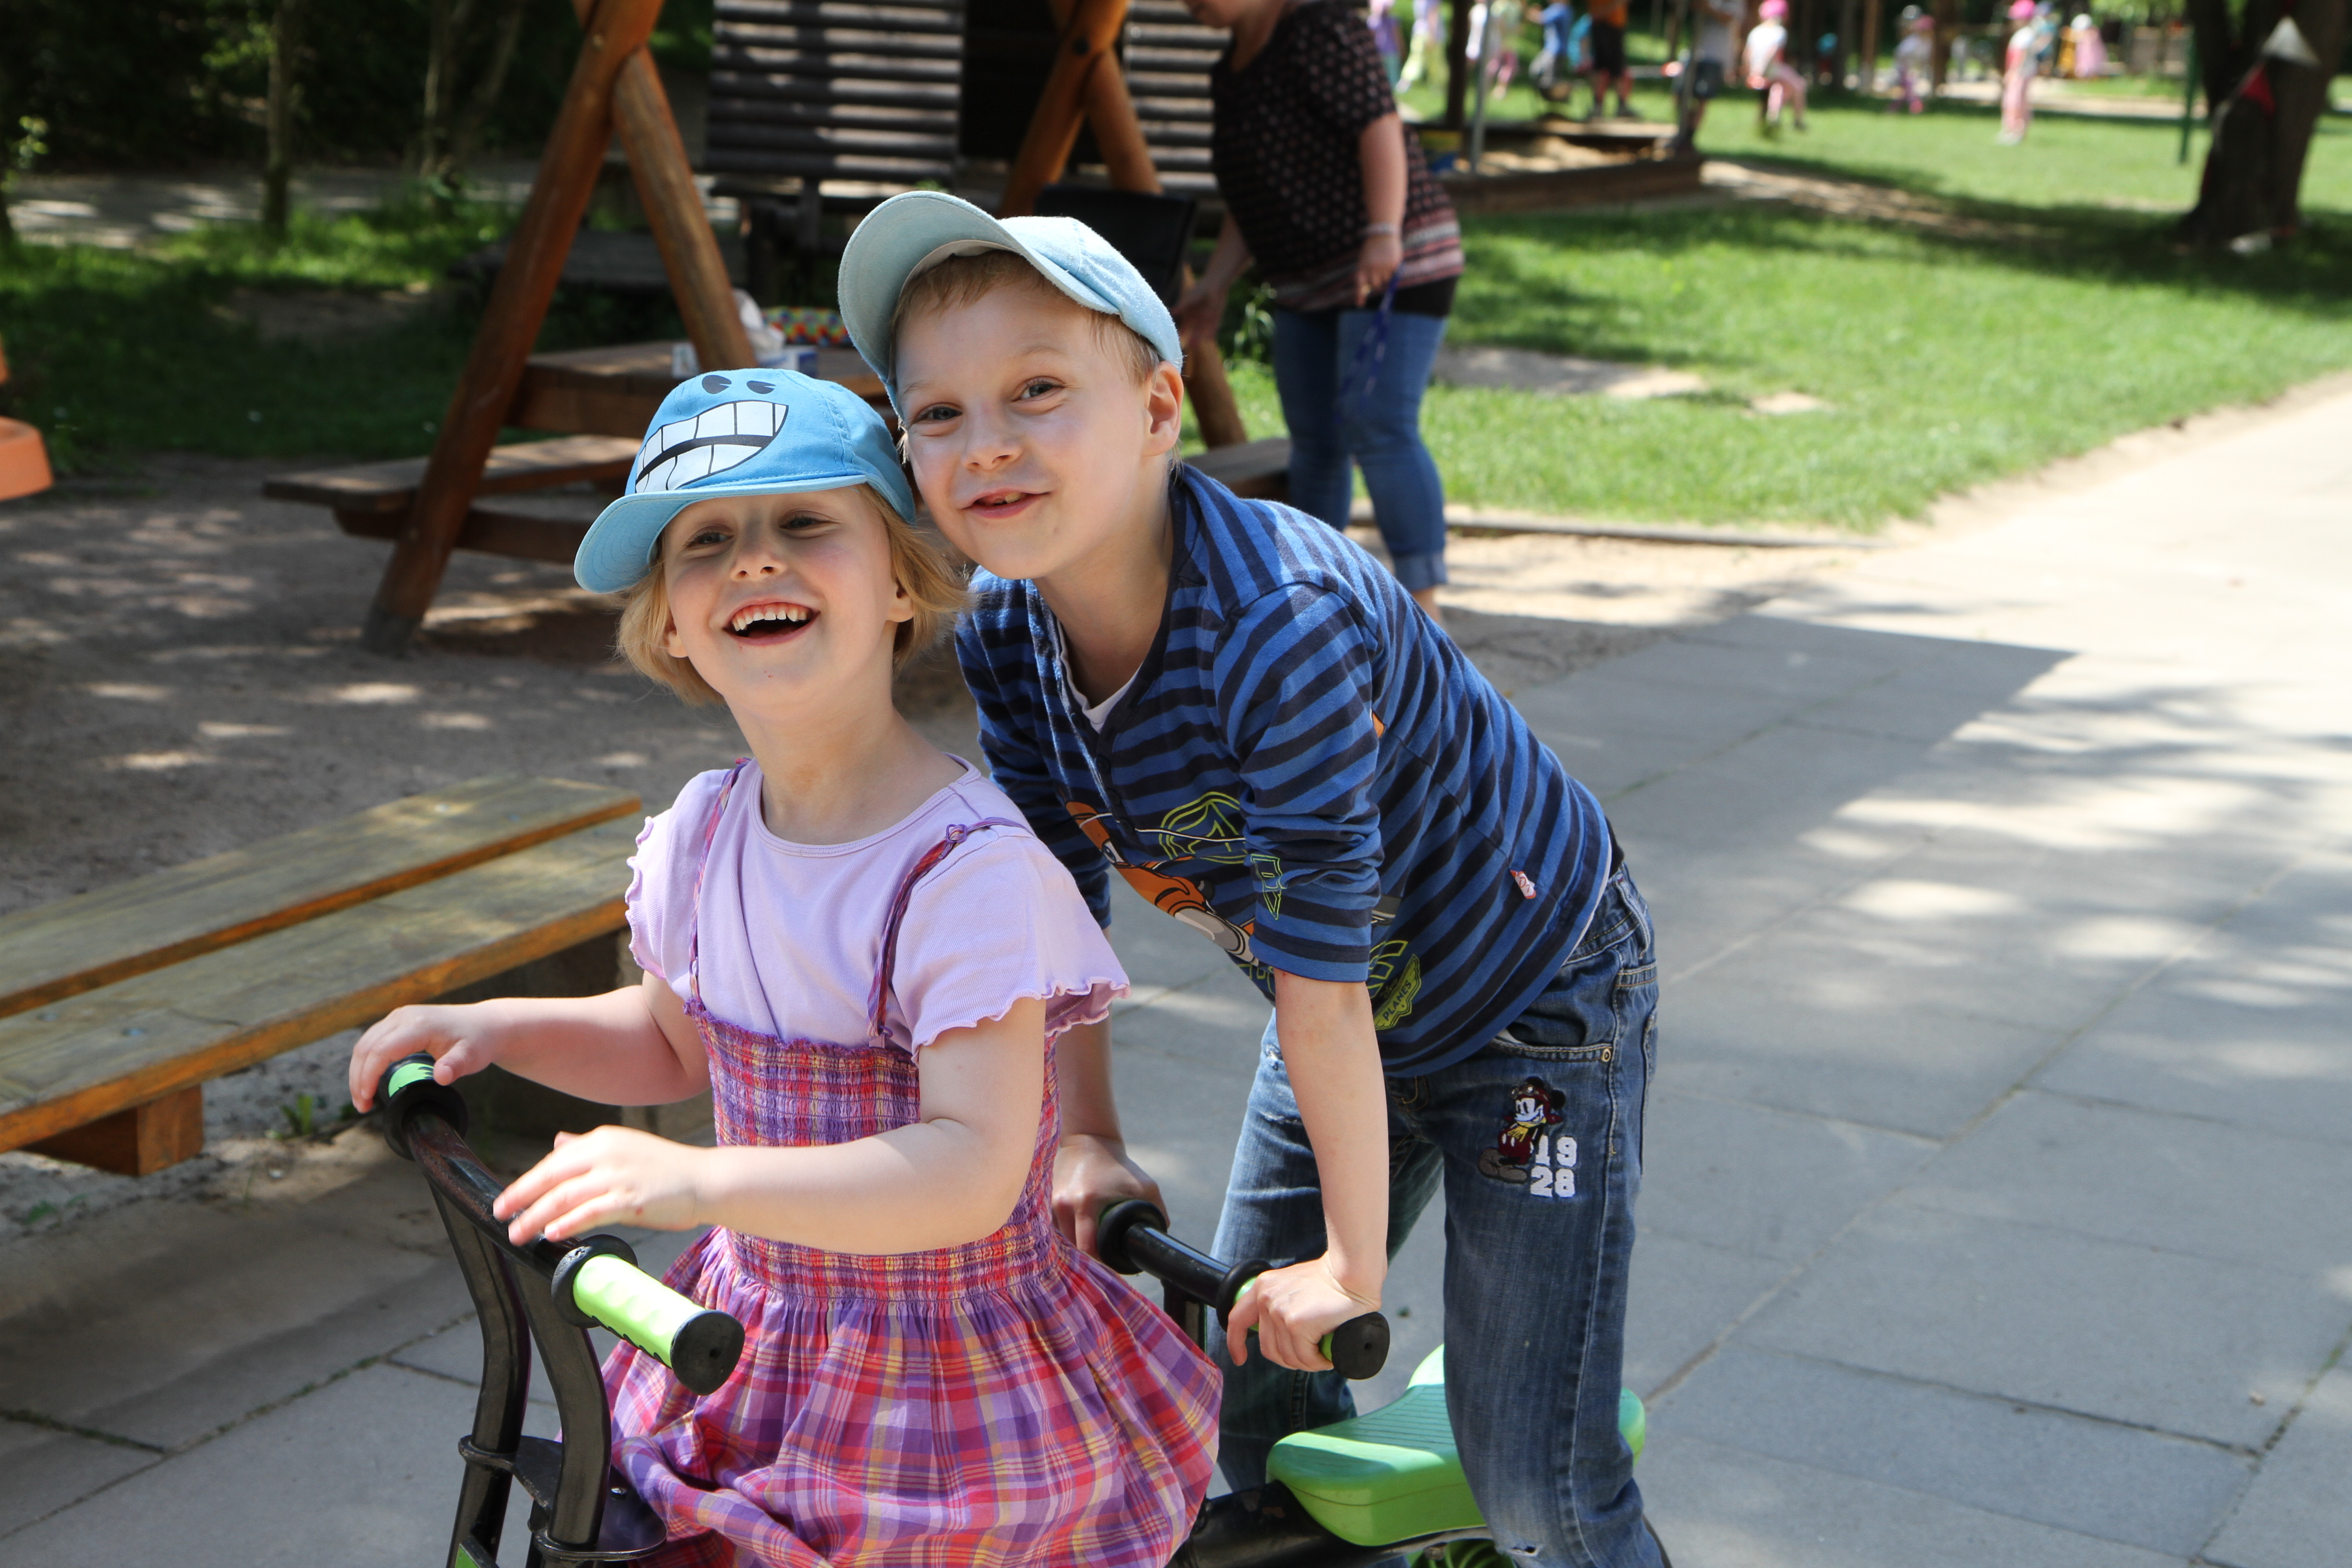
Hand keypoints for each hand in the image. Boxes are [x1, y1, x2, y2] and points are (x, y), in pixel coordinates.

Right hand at [349, 1002, 506, 1112]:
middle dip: (358, 1078)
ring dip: (358, 1070)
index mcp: (419, 1024)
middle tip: (362, 1106)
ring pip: (365, 1043)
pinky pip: (373, 1040)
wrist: (485, 1024)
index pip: (382, 1051)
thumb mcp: (472, 1056)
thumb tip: (442, 1077)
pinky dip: (365, 1061)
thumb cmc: (478, 1040)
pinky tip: (368, 1080)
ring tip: (363, 1098)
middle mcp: (404, 1016)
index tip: (366, 1100)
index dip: (368, 1076)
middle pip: (366, 1047)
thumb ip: (456, 1066)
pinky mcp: (398, 1021)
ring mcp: (399, 1017)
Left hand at [491, 1125, 707, 1245]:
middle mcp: (606, 1153)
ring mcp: (619, 1176)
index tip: (507, 1200)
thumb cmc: (665, 1168)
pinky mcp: (632, 1199)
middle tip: (501, 1217)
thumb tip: (557, 1143)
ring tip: (519, 1233)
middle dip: (521, 1199)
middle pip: (551, 1178)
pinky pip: (591, 1212)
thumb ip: (587, 1147)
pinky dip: (569, 1222)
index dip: (526, 1182)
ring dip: (536, 1217)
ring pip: (565, 1197)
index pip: (553, 1161)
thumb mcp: (624, 1147)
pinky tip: (553, 1233)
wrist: (705, 1178)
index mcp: (601, 1139)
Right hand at [1052, 1133, 1164, 1258]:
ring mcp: (1053, 1202)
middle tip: (1105, 1258)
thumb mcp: (1144, 1185)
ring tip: (1094, 1243)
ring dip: (1077, 1243)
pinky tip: (1080, 1229)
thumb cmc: (1118, 1164)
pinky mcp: (1047, 1200)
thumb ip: (1156, 1210)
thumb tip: (1159, 1238)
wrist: (1087, 1139)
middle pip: (1073, 1246)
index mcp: (1086, 1202)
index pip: (1086, 1247)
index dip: (1099, 1260)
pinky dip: (1069, 1231)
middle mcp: (1064, 1204)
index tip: (1112, 1263)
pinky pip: (1057, 1226)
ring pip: (1063, 1238)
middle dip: (1088, 1255)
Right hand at [1172, 281, 1224, 353]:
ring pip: (1202, 332)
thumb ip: (1182, 306)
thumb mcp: (1190, 298)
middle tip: (1186, 346)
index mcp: (1189, 316)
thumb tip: (1171, 311)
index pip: (1183, 328)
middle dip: (1190, 338)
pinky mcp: (1215, 320)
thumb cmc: (1200, 289)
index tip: (1175, 340)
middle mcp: (1196, 321)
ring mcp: (1206, 321)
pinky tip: (1208, 339)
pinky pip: (1213, 329)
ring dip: (1199, 338)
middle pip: (1193, 332)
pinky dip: (1210, 334)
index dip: (1180, 333)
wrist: (1215, 285)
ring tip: (1195, 345)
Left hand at [1224, 1256, 1379, 1371]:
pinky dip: (1317, 1363)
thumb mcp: (1295, 1286)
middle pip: (1269, 1348)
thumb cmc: (1332, 1282)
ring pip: (1288, 1357)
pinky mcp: (1296, 1324)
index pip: (1238, 1319)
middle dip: (1290, 1359)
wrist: (1353, 1275)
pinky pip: (1304, 1358)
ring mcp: (1280, 1312)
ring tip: (1323, 1355)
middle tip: (1311, 1356)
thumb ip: (1281, 1302)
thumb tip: (1281, 1335)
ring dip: (1307, 1363)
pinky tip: (1327, 1357)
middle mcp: (1266, 1299)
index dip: (1236, 1343)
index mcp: (1263, 1287)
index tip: (1240, 1358)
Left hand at [1353, 232, 1402, 306]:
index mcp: (1362, 267)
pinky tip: (1389, 259)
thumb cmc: (1371, 249)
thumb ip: (1365, 273)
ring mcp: (1382, 267)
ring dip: (1385, 274)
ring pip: (1385, 280)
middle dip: (1376, 282)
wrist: (1382, 234)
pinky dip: (1392, 269)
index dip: (1359, 295)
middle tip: (1378, 271)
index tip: (1359, 304)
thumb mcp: (1365, 259)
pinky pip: (1393, 274)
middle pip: (1375, 285)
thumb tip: (1369, 289)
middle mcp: (1371, 268)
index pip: (1359, 285)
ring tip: (1383, 261)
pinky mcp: (1392, 265)